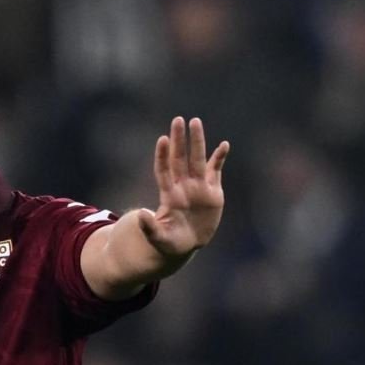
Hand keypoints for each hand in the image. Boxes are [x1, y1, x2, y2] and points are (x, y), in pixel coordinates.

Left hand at [138, 117, 228, 257]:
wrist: (186, 244)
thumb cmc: (169, 243)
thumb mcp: (158, 239)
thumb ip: (150, 228)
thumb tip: (140, 215)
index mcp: (169, 196)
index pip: (164, 170)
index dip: (163, 155)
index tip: (162, 139)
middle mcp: (183, 187)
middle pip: (180, 159)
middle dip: (179, 140)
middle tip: (178, 120)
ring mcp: (198, 187)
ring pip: (198, 160)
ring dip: (198, 142)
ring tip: (195, 121)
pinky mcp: (213, 192)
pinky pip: (216, 171)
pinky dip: (220, 158)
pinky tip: (224, 145)